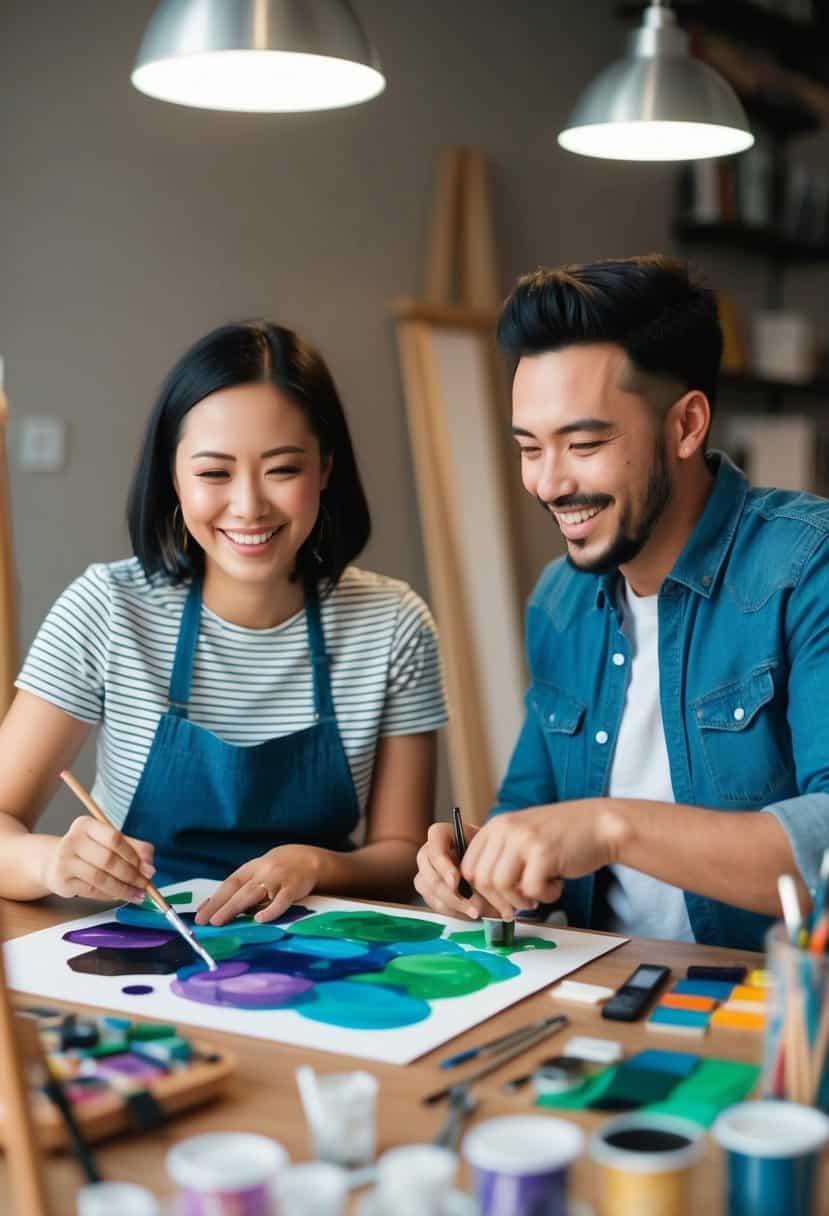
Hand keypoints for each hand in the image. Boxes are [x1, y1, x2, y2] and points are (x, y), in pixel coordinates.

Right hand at [43, 816, 154, 902]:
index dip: (135, 855)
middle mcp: (72, 840)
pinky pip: (92, 891)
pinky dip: (110, 895)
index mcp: (86, 825)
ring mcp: (64, 861)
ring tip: (138, 894)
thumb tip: (150, 867)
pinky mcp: (61, 881)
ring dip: (123, 889)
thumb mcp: (109, 842)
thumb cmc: (88, 850)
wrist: (53, 862)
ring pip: (100, 878)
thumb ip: (134, 849)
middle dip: (131, 875)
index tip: (149, 869)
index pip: (115, 838)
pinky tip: (121, 896)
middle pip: (108, 859)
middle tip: (145, 884)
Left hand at [194, 845, 322, 925]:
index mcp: (250, 869)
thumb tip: (210, 909)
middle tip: (206, 921)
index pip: (229, 884)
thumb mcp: (257, 875)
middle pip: (239, 890)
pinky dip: (271, 910)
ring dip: (235, 907)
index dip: (215, 899)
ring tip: (220, 920)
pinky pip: (282, 899)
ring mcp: (278, 879)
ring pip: (254, 893)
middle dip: (221, 906)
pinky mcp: (294, 887)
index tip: (200, 915)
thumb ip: (239, 891)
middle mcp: (262, 872)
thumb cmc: (276, 872)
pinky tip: (260, 920)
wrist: (308, 859)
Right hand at [413, 820, 501, 919]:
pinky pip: (433, 902)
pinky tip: (469, 912)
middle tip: (471, 906)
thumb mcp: (490, 854)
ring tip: (476, 912)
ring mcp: (426, 870)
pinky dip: (451, 910)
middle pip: (427, 869)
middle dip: (448, 892)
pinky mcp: (427, 889)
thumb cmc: (492, 856)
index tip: (456, 880)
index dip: (442, 862)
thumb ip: (480, 865)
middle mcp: (430, 849)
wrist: (492, 869)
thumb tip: (471, 891)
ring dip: (452, 904)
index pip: (434, 839)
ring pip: (428, 888)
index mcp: (444, 833)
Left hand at [460, 799, 620, 916]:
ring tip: (538, 896)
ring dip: (521, 901)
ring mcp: (524, 840)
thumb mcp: (524, 836)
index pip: (468, 867)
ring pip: (502, 886)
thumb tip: (484, 896)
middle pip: (482, 879)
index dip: (480, 893)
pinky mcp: (544, 853)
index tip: (497, 904)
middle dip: (499, 902)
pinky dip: (544, 897)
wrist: (601, 824)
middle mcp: (506, 829)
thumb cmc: (563, 837)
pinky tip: (556, 886)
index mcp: (496, 826)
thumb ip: (503, 856)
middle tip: (519, 907)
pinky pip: (531, 890)